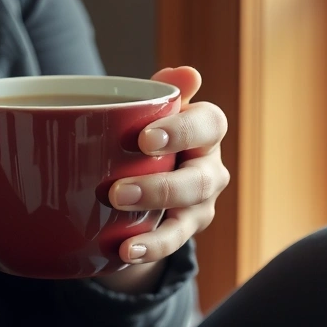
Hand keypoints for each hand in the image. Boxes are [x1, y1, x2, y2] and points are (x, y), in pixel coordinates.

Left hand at [101, 67, 229, 291]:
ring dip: (157, 231)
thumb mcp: (148, 109)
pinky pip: (172, 243)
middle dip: (161, 189)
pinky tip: (125, 253)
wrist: (143, 171)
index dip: (182, 131)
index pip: (209, 125)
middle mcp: (210, 168)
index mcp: (204, 130)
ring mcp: (200, 204)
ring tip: (124, 241)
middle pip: (200, 181)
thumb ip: (159, 93)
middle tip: (117, 192)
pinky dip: (150, 250)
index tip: (144, 138)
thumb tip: (183, 73)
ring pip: (189, 218)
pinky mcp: (183, 230)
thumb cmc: (146, 132)